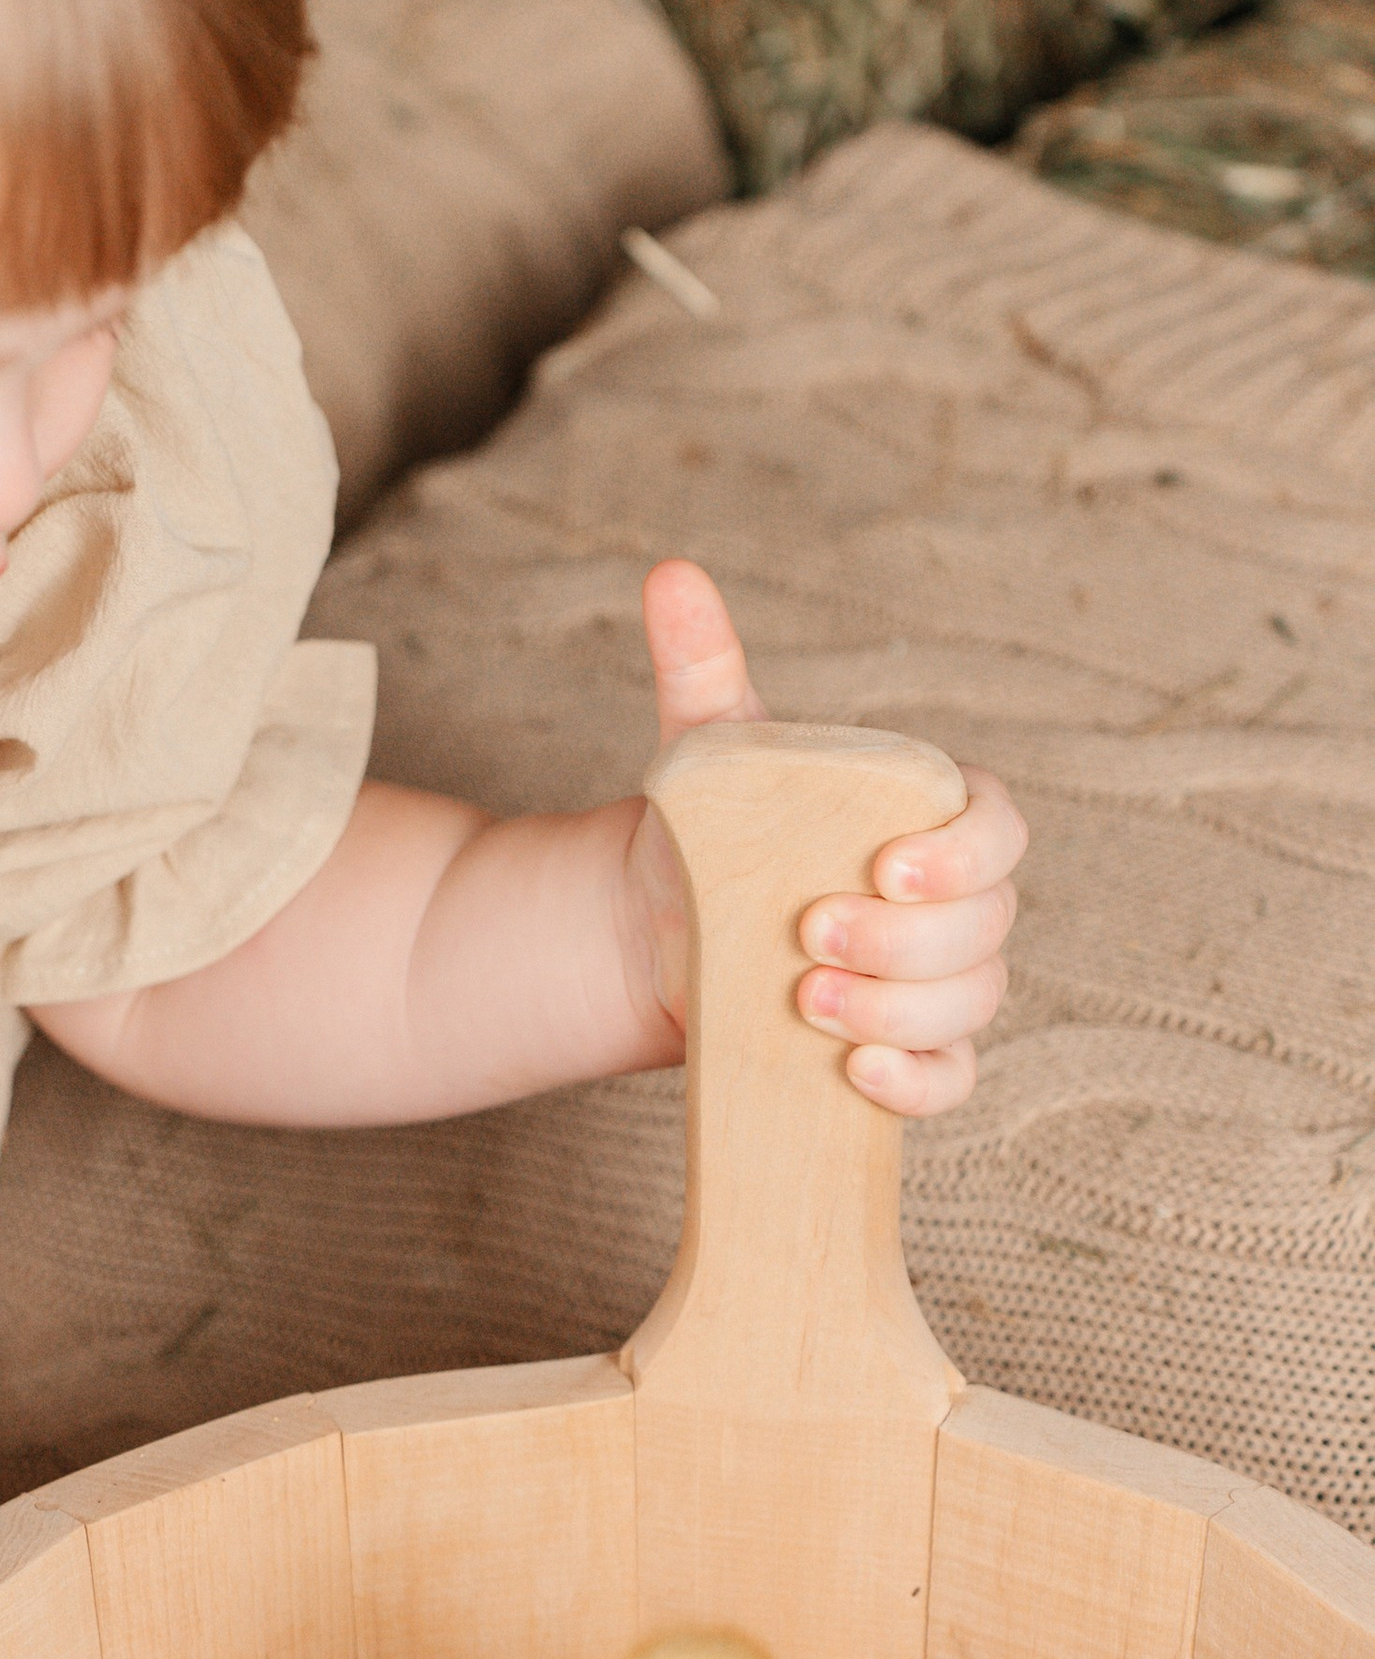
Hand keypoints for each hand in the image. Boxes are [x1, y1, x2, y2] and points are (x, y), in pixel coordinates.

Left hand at [620, 560, 1024, 1113]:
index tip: (884, 865)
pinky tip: (860, 1073)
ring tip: (807, 1003)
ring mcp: (935, 981)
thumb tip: (672, 575)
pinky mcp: (906, 1049)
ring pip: (972, 1002)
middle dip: (908, 940)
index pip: (998, 829)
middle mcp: (951, 902)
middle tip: (810, 936)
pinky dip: (918, 1083)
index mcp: (930, 817)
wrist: (659, 927)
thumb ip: (704, 663)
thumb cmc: (711, 827)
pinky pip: (952, 1077)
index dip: (963, 851)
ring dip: (902, 1011)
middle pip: (985, 925)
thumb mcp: (709, 747)